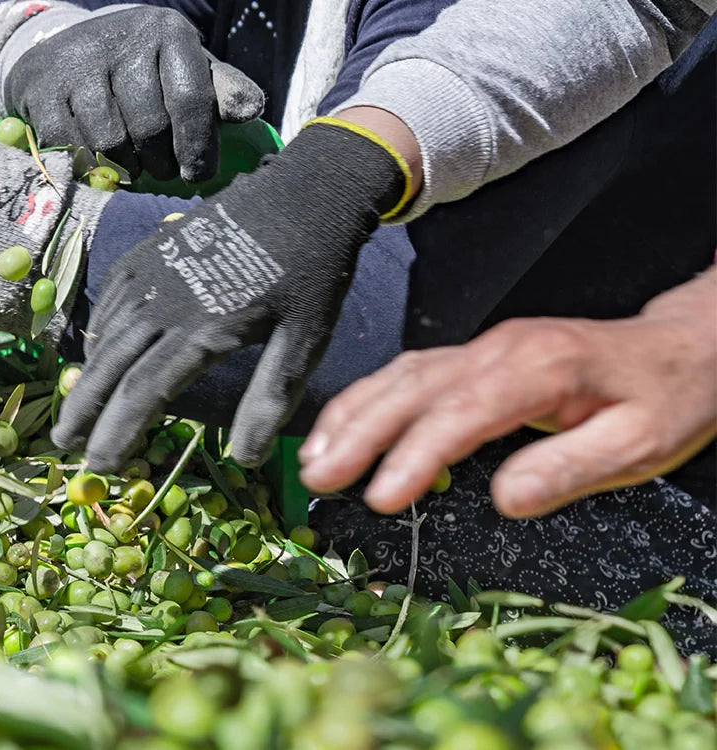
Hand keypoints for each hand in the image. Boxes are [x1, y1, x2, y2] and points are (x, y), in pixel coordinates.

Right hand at [5, 6, 262, 181]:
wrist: (63, 50)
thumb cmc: (140, 69)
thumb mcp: (184, 69)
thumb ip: (219, 91)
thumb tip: (252, 111)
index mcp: (168, 33)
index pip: (189, 97)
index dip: (197, 145)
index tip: (198, 174)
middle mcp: (123, 42)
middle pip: (149, 125)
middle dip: (160, 160)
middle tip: (162, 170)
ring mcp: (78, 65)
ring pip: (109, 141)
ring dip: (124, 166)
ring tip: (132, 164)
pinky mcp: (42, 89)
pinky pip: (70, 145)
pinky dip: (87, 162)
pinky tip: (97, 159)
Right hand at [53, 120, 409, 470]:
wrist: (305, 192)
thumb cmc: (311, 272)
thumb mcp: (304, 340)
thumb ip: (270, 398)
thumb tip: (245, 460)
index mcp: (202, 328)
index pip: (144, 393)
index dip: (118, 433)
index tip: (100, 466)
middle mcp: (163, 301)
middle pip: (109, 367)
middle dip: (84, 411)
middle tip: (64, 445)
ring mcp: (150, 273)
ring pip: (105, 335)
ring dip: (87, 376)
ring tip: (75, 410)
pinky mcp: (147, 253)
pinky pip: (110, 302)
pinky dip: (99, 335)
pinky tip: (98, 355)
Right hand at [299, 272, 716, 517]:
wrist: (688, 348)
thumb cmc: (667, 398)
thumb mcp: (641, 445)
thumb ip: (570, 469)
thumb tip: (506, 499)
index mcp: (539, 369)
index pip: (460, 414)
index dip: (414, 457)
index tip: (382, 498)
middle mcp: (501, 349)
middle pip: (412, 388)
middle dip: (359, 433)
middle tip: (319, 479)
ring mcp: (484, 347)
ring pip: (400, 375)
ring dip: (352, 416)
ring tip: (314, 460)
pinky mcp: (477, 354)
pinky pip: (410, 372)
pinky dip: (369, 400)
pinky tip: (346, 428)